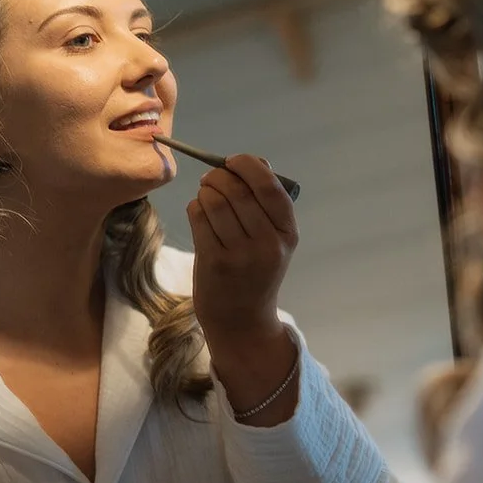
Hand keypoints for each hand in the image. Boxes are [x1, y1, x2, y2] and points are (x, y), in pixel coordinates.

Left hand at [187, 155, 297, 341]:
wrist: (242, 321)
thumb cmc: (255, 271)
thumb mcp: (274, 240)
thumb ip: (266, 203)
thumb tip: (252, 161)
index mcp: (287, 233)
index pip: (269, 186)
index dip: (248, 165)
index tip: (233, 161)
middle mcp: (267, 244)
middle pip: (236, 190)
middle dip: (218, 176)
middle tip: (211, 178)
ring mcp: (240, 255)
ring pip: (214, 201)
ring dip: (205, 192)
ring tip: (206, 197)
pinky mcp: (214, 262)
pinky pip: (198, 217)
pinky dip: (195, 208)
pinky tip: (200, 215)